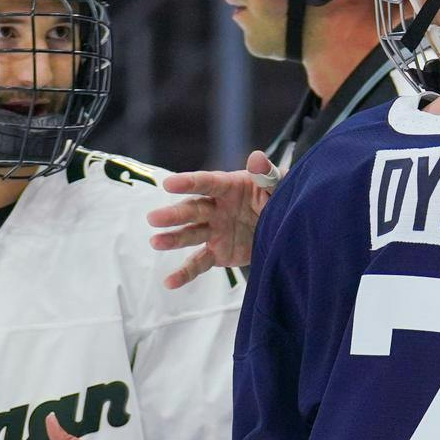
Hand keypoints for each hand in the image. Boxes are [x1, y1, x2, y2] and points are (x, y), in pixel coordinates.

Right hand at [146, 150, 276, 288]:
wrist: (285, 226)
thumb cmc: (280, 198)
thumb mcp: (278, 186)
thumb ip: (267, 175)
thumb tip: (257, 157)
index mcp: (228, 187)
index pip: (206, 183)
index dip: (188, 183)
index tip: (167, 184)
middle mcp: (216, 208)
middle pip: (192, 210)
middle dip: (173, 214)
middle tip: (153, 218)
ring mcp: (214, 231)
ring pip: (190, 235)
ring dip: (173, 239)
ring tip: (155, 242)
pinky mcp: (217, 252)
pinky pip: (198, 263)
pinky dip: (184, 273)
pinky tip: (169, 282)